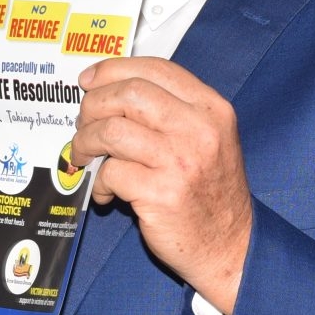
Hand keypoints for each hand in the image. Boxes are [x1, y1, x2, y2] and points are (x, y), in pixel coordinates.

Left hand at [70, 57, 253, 313]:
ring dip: (86, 142)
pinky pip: (110, 173)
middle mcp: (199, 130)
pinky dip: (99, 182)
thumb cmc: (212, 192)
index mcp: (211, 108)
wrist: (231, 246)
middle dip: (93, 105)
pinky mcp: (161, 194)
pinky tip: (107, 193)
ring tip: (85, 157)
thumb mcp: (208, 138)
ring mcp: (180, 162)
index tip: (89, 80)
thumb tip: (111, 91)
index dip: (113, 70)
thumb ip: (171, 111)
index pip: (154, 68)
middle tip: (83, 124)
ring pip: (111, 131)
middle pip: (127, 93)